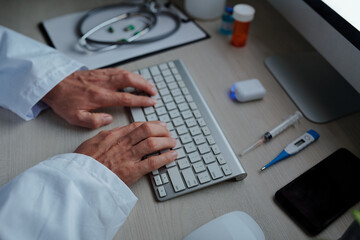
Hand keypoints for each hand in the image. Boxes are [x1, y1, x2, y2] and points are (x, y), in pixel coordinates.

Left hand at [42, 68, 156, 128]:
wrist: (52, 84)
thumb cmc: (63, 101)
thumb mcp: (75, 118)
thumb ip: (94, 121)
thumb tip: (109, 119)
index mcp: (99, 97)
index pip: (126, 98)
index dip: (141, 100)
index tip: (151, 102)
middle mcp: (103, 84)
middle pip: (130, 81)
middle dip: (145, 86)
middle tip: (154, 92)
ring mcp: (102, 75)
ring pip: (126, 73)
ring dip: (139, 79)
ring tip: (149, 85)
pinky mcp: (99, 71)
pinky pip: (118, 70)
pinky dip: (129, 73)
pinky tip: (134, 77)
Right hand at [74, 121, 176, 185]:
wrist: (78, 178)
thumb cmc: (83, 162)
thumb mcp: (92, 142)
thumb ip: (107, 136)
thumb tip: (116, 131)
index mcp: (114, 135)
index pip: (138, 125)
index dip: (152, 124)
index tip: (160, 125)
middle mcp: (123, 143)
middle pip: (148, 130)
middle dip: (162, 130)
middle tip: (169, 132)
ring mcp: (128, 157)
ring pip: (153, 143)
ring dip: (166, 142)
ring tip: (173, 143)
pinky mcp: (132, 171)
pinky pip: (153, 162)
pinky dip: (166, 158)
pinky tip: (173, 156)